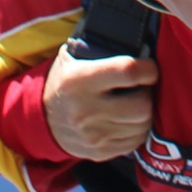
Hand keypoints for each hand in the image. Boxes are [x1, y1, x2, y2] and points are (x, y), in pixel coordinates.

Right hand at [41, 46, 157, 161]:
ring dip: (145, 112)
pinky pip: (134, 142)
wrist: (40, 120)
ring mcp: (94, 136)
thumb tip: (134, 38)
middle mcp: (86, 110)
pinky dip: (138, 129)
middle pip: (141, 105)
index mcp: (80, 80)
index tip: (150, 67)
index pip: (127, 72)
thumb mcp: (72, 57)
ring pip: (142, 126)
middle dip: (147, 93)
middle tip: (141, 87)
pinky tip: (129, 118)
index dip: (147, 69)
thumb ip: (99, 47)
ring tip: (135, 101)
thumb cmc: (64, 81)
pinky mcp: (100, 153)